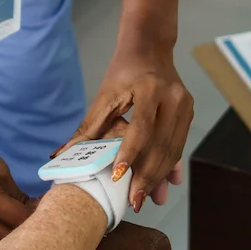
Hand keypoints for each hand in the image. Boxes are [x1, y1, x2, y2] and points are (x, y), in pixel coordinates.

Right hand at [0, 107, 33, 243]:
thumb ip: (13, 189)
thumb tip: (29, 206)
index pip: (15, 219)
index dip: (35, 220)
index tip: (48, 215)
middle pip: (1, 236)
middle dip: (22, 233)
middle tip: (38, 224)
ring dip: (5, 236)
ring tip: (20, 225)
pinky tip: (0, 223)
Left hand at [60, 45, 192, 211]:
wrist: (150, 48)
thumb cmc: (122, 72)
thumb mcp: (104, 97)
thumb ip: (88, 129)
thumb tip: (61, 157)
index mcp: (150, 89)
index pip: (141, 128)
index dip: (130, 155)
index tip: (118, 178)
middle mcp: (173, 97)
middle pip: (160, 144)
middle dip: (147, 176)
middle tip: (134, 201)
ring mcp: (185, 105)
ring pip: (172, 149)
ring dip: (159, 176)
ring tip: (147, 199)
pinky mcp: (189, 113)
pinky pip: (179, 145)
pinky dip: (169, 166)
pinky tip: (164, 185)